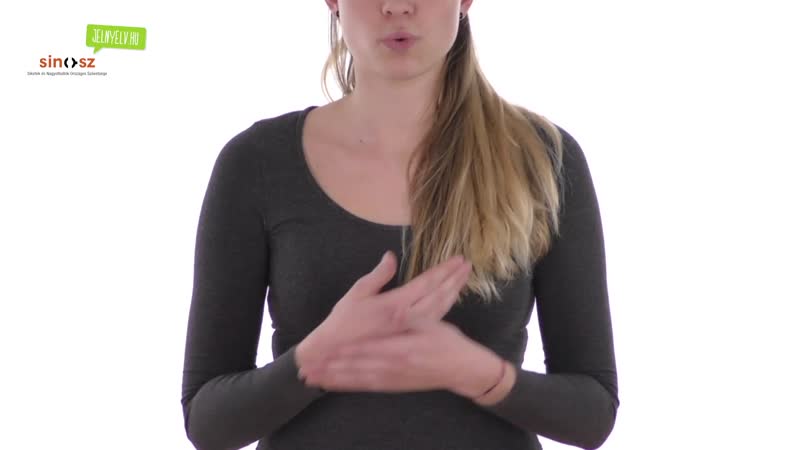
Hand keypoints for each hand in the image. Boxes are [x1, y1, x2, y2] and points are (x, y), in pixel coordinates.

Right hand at [295, 251, 471, 368]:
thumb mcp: (357, 293)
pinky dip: (445, 310)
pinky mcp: (409, 341)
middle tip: (467, 266)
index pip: (428, 282)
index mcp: (396, 303)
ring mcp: (411, 331)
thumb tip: (391, 256)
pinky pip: (433, 323)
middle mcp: (408, 317)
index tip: (459, 259)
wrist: (335, 354)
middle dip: (455, 279)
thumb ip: (378, 275)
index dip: (445, 270)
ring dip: (453, 293)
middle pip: (439, 295)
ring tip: (462, 280)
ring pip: (440, 310)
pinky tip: (449, 302)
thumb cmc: (343, 323)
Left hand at [299, 320, 502, 397]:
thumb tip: (394, 305)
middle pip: (356, 368)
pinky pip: (367, 386)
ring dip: (335, 379)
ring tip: (312, 379)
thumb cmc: (446, 342)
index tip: (320, 348)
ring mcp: (393, 378)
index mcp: (401, 346)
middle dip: (330, 369)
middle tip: (306, 370)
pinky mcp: (394, 385)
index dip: (342, 351)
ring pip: (358, 379)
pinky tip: (334, 385)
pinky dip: (350, 385)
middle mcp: (394, 366)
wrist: (461, 368)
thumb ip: (407, 314)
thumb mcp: (429, 321)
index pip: (364, 350)